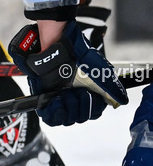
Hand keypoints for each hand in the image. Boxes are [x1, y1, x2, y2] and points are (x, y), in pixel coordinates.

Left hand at [8, 20, 127, 125]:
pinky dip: (55, 113)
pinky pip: (49, 117)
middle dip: (81, 108)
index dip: (92, 109)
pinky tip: (57, 102)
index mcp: (88, 91)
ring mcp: (59, 97)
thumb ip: (111, 87)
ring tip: (65, 94)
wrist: (57, 46)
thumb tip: (121, 100)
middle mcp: (74, 96)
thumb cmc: (78, 54)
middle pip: (80, 118)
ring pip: (66, 119)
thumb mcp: (100, 70)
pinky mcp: (44, 97)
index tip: (90, 96)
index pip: (93, 112)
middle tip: (77, 93)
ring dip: (68, 109)